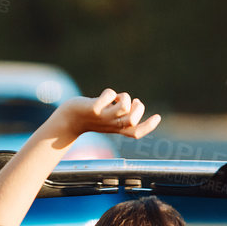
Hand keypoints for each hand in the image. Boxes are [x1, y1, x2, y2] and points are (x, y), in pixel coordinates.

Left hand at [48, 89, 162, 140]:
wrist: (68, 119)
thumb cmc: (90, 116)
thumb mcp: (108, 117)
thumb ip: (121, 113)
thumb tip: (133, 104)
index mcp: (117, 128)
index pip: (136, 133)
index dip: (149, 126)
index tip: (158, 116)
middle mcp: (112, 125)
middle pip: (133, 120)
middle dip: (139, 108)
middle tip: (132, 102)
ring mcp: (103, 117)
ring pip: (124, 107)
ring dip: (124, 97)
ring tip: (117, 97)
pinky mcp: (93, 108)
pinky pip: (109, 96)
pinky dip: (111, 93)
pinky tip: (106, 95)